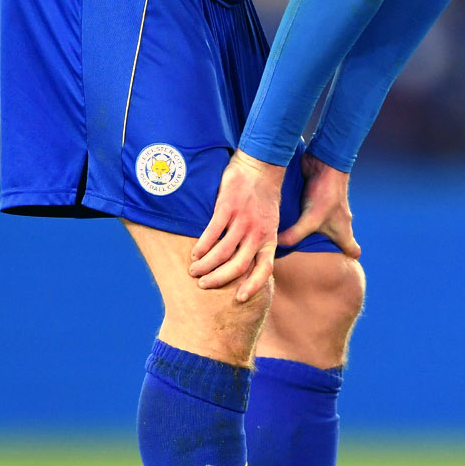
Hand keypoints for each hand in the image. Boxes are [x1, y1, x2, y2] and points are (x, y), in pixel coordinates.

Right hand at [190, 150, 286, 299]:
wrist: (261, 167)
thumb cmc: (263, 198)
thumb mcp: (270, 223)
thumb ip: (260, 242)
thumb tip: (249, 264)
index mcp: (269, 239)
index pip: (265, 269)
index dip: (252, 286)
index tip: (239, 298)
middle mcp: (257, 233)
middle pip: (237, 266)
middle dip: (218, 279)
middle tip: (203, 285)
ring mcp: (243, 220)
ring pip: (222, 252)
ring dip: (205, 265)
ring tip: (194, 270)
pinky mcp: (228, 207)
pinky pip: (212, 233)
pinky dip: (201, 246)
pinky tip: (194, 253)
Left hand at [279, 153, 361, 258]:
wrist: (325, 162)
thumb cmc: (326, 193)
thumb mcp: (311, 219)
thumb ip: (295, 235)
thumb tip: (277, 246)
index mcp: (343, 231)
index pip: (353, 252)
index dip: (347, 263)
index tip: (335, 273)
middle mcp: (337, 223)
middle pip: (334, 243)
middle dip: (322, 253)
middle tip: (304, 263)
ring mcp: (326, 213)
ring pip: (319, 230)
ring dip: (307, 236)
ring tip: (288, 246)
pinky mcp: (315, 203)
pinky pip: (307, 217)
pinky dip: (299, 221)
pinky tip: (283, 225)